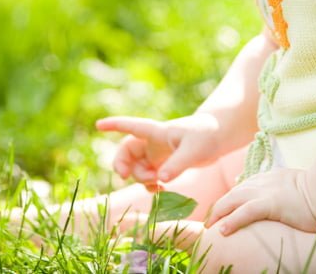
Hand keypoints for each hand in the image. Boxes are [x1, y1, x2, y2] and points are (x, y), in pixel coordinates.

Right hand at [96, 114, 220, 191]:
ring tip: (157, 185)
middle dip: (122, 164)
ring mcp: (157, 154)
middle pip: (127, 151)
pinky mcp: (163, 165)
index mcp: (157, 132)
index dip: (114, 125)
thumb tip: (160, 179)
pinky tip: (160, 190)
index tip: (98, 125)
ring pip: (137, 167)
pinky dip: (150, 184)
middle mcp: (152, 142)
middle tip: (124, 176)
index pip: (131, 126)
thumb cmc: (206, 135)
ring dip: (141, 178)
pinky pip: (149, 176)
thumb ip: (177, 165)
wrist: (218, 137)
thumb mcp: (193, 150)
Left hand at [205, 168, 315, 233]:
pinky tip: (222, 231)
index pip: (242, 189)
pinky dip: (232, 220)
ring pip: (233, 200)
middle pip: (232, 193)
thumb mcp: (295, 186)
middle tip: (209, 222)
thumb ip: (282, 190)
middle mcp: (263, 182)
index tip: (221, 212)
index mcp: (268, 178)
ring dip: (218, 214)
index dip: (229, 201)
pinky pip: (246, 212)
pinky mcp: (271, 203)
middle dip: (218, 207)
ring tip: (209, 227)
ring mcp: (266, 191)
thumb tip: (279, 203)